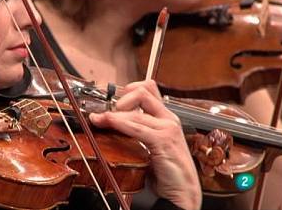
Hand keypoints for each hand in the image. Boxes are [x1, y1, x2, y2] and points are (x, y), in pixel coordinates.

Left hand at [89, 80, 201, 209]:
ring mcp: (168, 128)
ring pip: (135, 111)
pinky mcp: (163, 141)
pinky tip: (107, 122)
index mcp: (166, 118)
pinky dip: (118, 122)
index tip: (113, 101)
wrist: (183, 192)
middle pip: (142, 92)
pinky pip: (136, 126)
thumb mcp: (151, 146)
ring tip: (98, 119)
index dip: (128, 89)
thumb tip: (116, 122)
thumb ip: (139, 132)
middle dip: (119, 98)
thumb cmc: (167, 171)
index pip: (148, 88)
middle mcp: (168, 119)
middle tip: (105, 111)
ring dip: (112, 114)